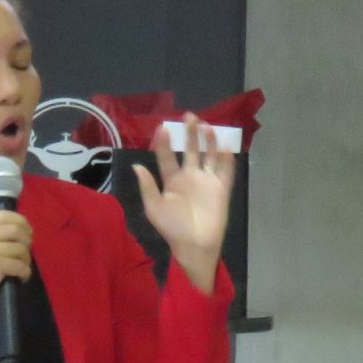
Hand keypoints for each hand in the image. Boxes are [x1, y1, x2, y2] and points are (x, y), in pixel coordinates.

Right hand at [0, 209, 31, 323]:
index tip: (26, 231)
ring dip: (26, 258)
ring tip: (22, 266)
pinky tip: (21, 277)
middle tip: (26, 251)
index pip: (3, 215)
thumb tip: (20, 228)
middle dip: (27, 240)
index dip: (20, 221)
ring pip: (20, 247)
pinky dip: (25, 272)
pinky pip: (20, 265)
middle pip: (16, 229)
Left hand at [136, 115, 235, 288]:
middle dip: (189, 134)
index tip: (162, 127)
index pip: (166, 157)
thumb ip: (147, 187)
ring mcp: (206, 181)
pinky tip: (224, 145)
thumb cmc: (172, 228)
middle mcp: (189, 177)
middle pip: (190, 150)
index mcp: (171, 181)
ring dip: (208, 141)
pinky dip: (225, 158)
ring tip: (206, 125)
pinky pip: (225, 170)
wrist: (194, 246)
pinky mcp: (221, 188)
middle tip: (189, 116)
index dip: (164, 143)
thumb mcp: (154, 208)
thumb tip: (136, 166)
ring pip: (208, 155)